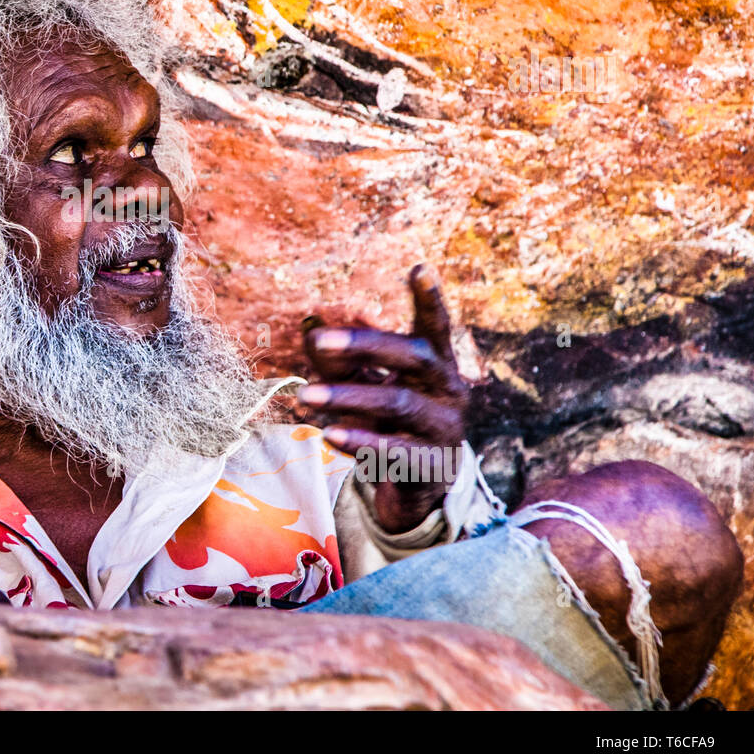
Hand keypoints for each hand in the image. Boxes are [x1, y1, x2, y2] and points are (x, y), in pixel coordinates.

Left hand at [296, 264, 469, 532]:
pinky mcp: (431, 465)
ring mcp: (444, 427)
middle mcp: (448, 388)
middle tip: (317, 341)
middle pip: (415, 356)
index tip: (420, 267)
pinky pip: (395, 450)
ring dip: (346, 397)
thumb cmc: (392, 422)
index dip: (430, 299)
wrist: (418, 486)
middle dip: (366, 345)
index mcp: (435, 363)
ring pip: (398, 403)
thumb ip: (339, 358)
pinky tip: (328, 434)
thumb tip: (310, 325)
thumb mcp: (365, 385)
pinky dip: (359, 440)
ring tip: (305, 396)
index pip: (435, 326)